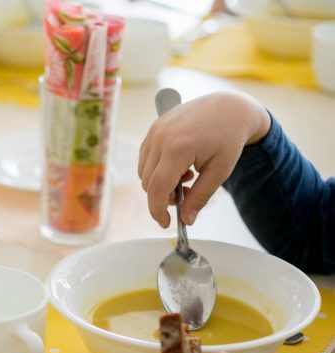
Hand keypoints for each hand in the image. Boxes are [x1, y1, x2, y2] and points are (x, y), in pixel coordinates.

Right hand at [139, 91, 270, 227]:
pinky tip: (178, 164)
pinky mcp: (153, 128)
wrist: (230, 107)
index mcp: (178, 147)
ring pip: (144, 172)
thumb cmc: (229, 137)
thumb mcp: (220, 171)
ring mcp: (155, 130)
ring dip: (159, 182)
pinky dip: (157, 169)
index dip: (157, 210)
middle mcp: (161, 137)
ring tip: (185, 176)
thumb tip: (186, 219)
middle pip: (148, 182)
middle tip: (186, 193)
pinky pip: (145, 158)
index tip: (165, 223)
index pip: (157, 188)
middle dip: (163, 195)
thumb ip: (200, 197)